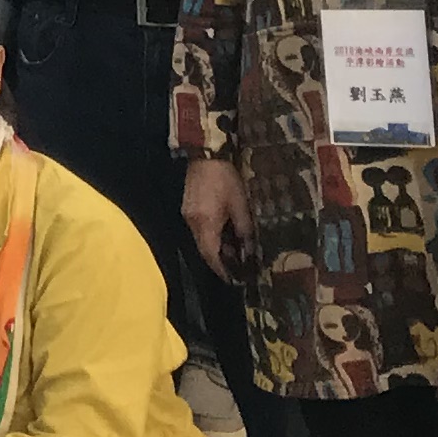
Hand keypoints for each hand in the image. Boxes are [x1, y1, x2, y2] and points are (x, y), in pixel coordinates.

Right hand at [182, 158, 249, 275]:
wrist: (206, 156)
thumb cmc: (226, 179)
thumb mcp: (240, 205)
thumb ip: (244, 230)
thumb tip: (249, 250)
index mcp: (205, 223)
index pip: (211, 255)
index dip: (222, 269)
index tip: (233, 280)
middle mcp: (192, 223)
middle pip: (204, 250)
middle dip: (220, 261)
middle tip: (237, 269)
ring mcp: (188, 215)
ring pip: (201, 240)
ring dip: (216, 249)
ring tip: (234, 253)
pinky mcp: (188, 208)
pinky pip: (199, 230)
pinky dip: (211, 237)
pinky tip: (224, 235)